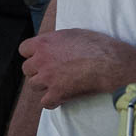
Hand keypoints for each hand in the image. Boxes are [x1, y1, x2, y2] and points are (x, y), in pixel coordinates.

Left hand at [19, 28, 135, 108]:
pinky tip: (60, 99)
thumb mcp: (73, 33)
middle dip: (38, 71)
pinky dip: (52, 102)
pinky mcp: (57, 93)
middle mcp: (41, 60)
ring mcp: (48, 78)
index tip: (40, 58)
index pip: (24, 50)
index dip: (32, 54)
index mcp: (43, 43)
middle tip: (51, 73)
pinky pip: (45, 102)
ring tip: (56, 85)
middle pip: (27, 69)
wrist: (112, 63)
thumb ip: (56, 40)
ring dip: (44, 86)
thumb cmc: (98, 46)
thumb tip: (53, 44)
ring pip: (34, 85)